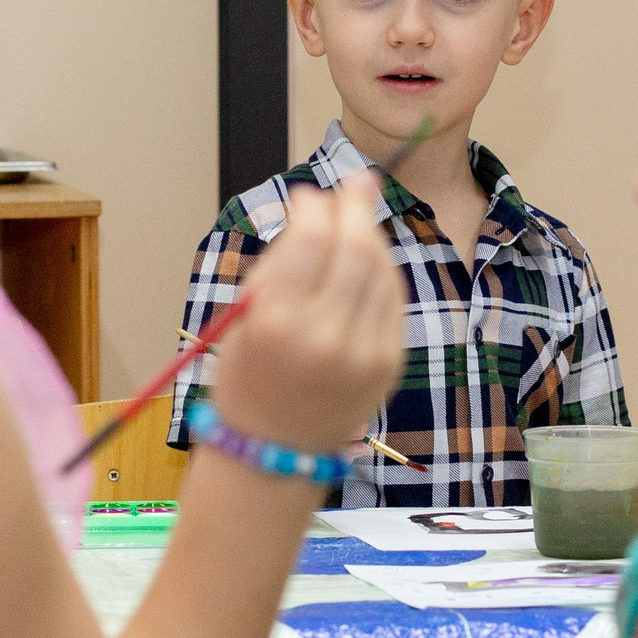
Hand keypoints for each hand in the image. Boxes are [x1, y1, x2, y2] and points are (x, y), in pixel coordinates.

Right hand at [208, 181, 402, 453]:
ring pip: (380, 270)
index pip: (311, 240)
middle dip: (355, 209)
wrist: (273, 450)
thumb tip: (318, 204)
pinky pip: (392, 300)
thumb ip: (282, 259)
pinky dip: (382, 272)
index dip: (316, 207)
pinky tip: (367, 262)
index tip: (309, 196)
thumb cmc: (248, 375)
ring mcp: (364, 353)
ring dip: (371, 236)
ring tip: (356, 221)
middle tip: (352, 187)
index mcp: (277, 323)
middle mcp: (325, 337)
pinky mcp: (389, 364)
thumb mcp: (245, 314)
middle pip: (356, 250)